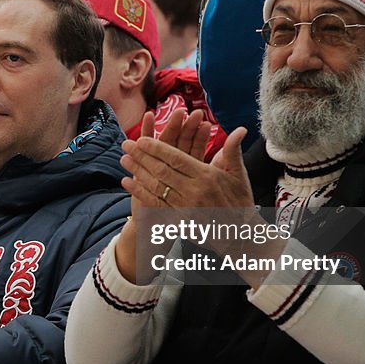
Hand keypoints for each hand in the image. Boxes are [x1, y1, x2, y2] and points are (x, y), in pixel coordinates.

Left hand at [122, 123, 251, 211]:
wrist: (239, 234)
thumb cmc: (239, 201)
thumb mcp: (239, 174)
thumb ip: (233, 150)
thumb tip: (240, 129)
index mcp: (206, 176)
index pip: (176, 158)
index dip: (157, 148)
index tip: (141, 139)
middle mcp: (194, 191)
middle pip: (161, 170)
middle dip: (141, 156)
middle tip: (126, 144)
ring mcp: (185, 206)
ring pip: (155, 185)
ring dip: (137, 171)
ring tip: (124, 159)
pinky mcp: (179, 219)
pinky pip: (155, 203)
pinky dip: (140, 192)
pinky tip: (128, 182)